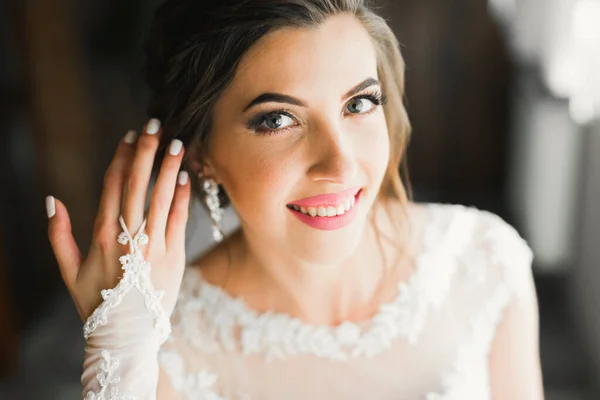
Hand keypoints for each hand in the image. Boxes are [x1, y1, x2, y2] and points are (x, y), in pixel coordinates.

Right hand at [46, 119, 189, 323]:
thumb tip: (51, 200)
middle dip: (145, 152)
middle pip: (137, 185)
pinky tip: (186, 176)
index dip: (121, 158)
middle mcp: (129, 236)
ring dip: (168, 168)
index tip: (129, 136)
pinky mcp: (174, 257)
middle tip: (153, 124)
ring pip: (161, 198)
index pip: (113, 186)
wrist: (126, 334)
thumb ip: (58, 235)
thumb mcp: (69, 271)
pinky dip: (182, 198)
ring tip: (176, 142)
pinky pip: (179, 221)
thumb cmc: (96, 303)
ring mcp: (153, 246)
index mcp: (103, 235)